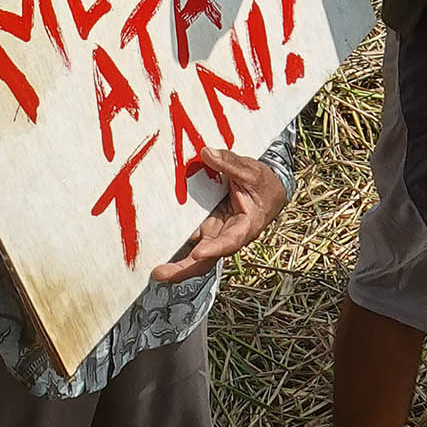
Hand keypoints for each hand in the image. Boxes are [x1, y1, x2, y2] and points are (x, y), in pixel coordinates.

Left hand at [151, 148, 286, 283]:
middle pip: (207, 259)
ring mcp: (215, 233)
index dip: (214, 249)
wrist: (269, 191)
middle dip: (184, 269)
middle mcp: (228, 235)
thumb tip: (206, 152)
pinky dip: (177, 248)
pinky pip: (192, 241)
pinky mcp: (206, 228)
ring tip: (156, 272)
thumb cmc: (263, 183)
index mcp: (245, 226)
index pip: (229, 241)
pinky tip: (158, 251)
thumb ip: (229, 162)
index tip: (198, 253)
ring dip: (177, 266)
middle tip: (160, 274)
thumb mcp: (251, 170)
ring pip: (197, 256)